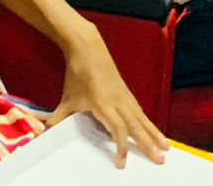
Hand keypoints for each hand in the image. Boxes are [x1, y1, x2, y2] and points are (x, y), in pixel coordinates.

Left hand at [47, 30, 168, 167]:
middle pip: (136, 126)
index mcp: (104, 103)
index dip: (122, 147)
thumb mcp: (67, 98)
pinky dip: (148, 121)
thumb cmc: (77, 73)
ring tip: (166, 146)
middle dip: (149, 144)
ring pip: (142, 117)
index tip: (123, 164)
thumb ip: (58, 118)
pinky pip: (140, 109)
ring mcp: (124, 95)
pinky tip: (154, 129)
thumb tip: (46, 133)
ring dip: (154, 133)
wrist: (87, 47)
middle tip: (162, 159)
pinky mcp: (125, 91)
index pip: (118, 129)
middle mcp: (118, 100)